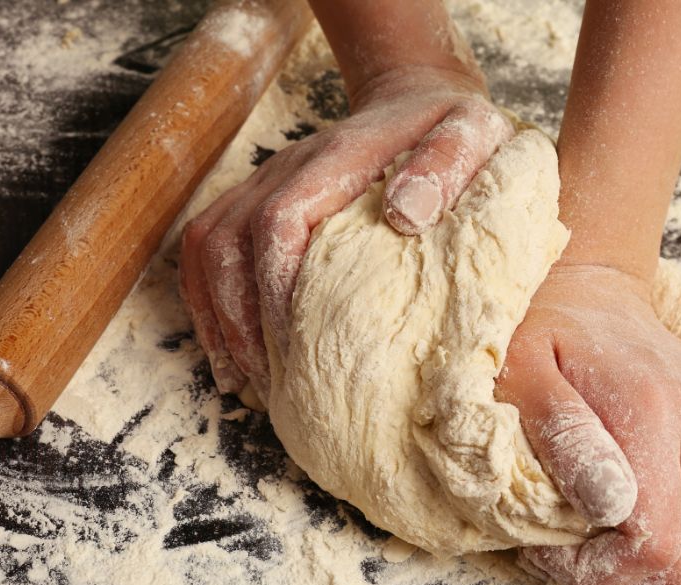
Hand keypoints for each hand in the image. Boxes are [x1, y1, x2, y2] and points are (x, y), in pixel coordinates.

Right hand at [179, 65, 513, 400]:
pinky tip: (231, 357)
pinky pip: (209, 249)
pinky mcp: (259, 201)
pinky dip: (209, 304)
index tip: (295, 349)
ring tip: (244, 382)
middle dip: (239, 319)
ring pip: (208, 247)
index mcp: (335, 158)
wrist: (418, 104)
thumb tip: (404, 214)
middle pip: (228, 240)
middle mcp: (287, 168)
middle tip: (269, 384)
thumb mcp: (472, 134)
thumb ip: (444, 167)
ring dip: (218, 317)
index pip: (279, 219)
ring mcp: (266, 183)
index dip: (275, 286)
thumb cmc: (451, 131)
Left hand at [495, 265, 680, 584]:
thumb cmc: (541, 337)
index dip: (600, 574)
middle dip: (626, 581)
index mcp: (654, 409)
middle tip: (570, 562)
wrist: (592, 294)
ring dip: (670, 570)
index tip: (549, 556)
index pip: (656, 544)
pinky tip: (651, 528)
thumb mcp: (521, 376)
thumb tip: (610, 507)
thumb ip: (563, 437)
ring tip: (611, 550)